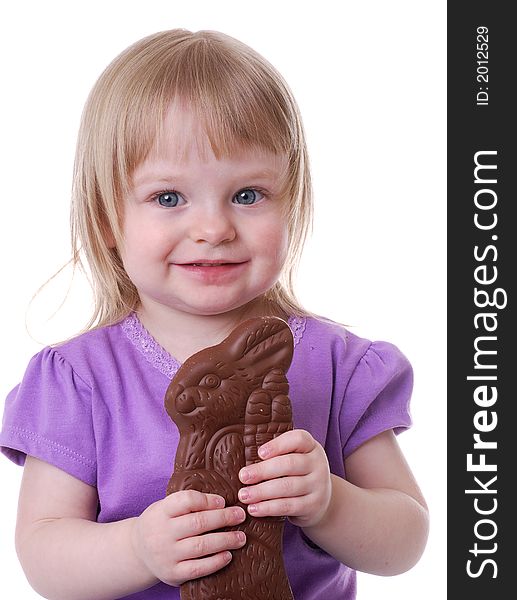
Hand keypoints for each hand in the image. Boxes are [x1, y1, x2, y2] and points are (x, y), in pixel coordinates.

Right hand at [131, 490, 246, 586]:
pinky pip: (198, 568)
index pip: (186, 501)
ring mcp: (167, 555)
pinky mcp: (172, 573)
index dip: (208, 500)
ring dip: (225, 540)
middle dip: (224, 518)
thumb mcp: (165, 506)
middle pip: (198, 523)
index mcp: (161, 511)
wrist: (138, 551)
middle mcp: (162, 533)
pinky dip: (216, 562)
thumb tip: (223, 501)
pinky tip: (228, 555)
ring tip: (241, 537)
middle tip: (241, 515)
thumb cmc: (161, 523)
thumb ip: (188, 503)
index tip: (223, 502)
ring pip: (201, 546)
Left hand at [238, 429, 331, 527]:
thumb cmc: (298, 473)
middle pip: (289, 464)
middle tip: (242, 476)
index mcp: (311, 446)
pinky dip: (268, 508)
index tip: (259, 453)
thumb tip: (244, 457)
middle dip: (263, 471)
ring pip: (287, 487)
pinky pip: (288, 506)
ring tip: (244, 495)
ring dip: (262, 492)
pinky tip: (254, 508)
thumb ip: (278, 454)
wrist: (322, 501)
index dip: (278, 445)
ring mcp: (318, 485)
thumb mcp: (296, 457)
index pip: (298, 439)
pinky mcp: (313, 506)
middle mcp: (318, 464)